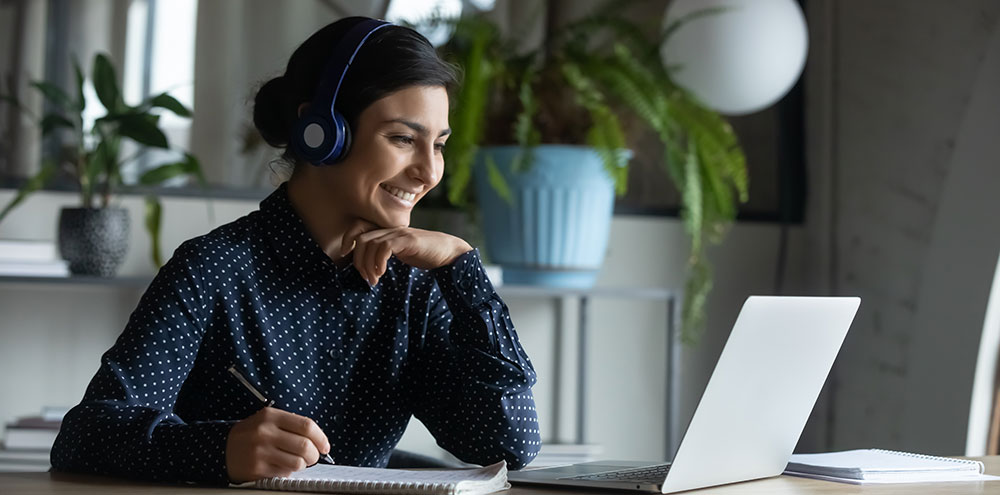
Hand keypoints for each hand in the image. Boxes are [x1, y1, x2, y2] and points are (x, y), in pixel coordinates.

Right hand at [225, 407, 330, 482]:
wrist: (223, 449)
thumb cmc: (251, 435)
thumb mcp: (268, 421)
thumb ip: (291, 426)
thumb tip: (319, 440)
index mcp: (271, 416)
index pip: (307, 426)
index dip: (321, 438)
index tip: (325, 446)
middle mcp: (265, 432)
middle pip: (305, 445)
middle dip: (314, 455)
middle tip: (312, 457)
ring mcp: (260, 451)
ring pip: (297, 462)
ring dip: (303, 465)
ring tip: (297, 462)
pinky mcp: (257, 468)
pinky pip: (285, 473)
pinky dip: (288, 472)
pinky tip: (281, 466)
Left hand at [340, 219, 472, 285]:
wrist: (448, 252)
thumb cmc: (425, 254)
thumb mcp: (401, 252)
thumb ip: (385, 253)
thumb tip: (368, 266)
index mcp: (387, 231)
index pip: (359, 227)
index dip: (347, 238)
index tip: (345, 254)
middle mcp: (391, 229)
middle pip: (361, 239)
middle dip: (358, 261)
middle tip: (366, 278)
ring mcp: (399, 233)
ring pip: (370, 244)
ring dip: (368, 265)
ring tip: (374, 279)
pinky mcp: (408, 240)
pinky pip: (385, 247)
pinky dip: (379, 261)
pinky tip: (382, 272)